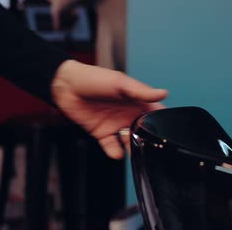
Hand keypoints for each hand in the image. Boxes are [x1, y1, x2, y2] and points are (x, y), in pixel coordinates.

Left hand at [51, 60, 167, 158]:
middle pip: (145, 132)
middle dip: (148, 140)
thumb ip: (142, 91)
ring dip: (133, 148)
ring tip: (131, 148)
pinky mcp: (103, 134)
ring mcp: (116, 125)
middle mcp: (129, 115)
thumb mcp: (120, 83)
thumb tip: (164, 93)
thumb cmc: (94, 78)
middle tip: (147, 145)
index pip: (156, 114)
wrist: (66, 85)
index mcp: (137, 101)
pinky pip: (112, 147)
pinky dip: (115, 152)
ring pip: (130, 143)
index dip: (162, 123)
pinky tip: (116, 151)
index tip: (166, 132)